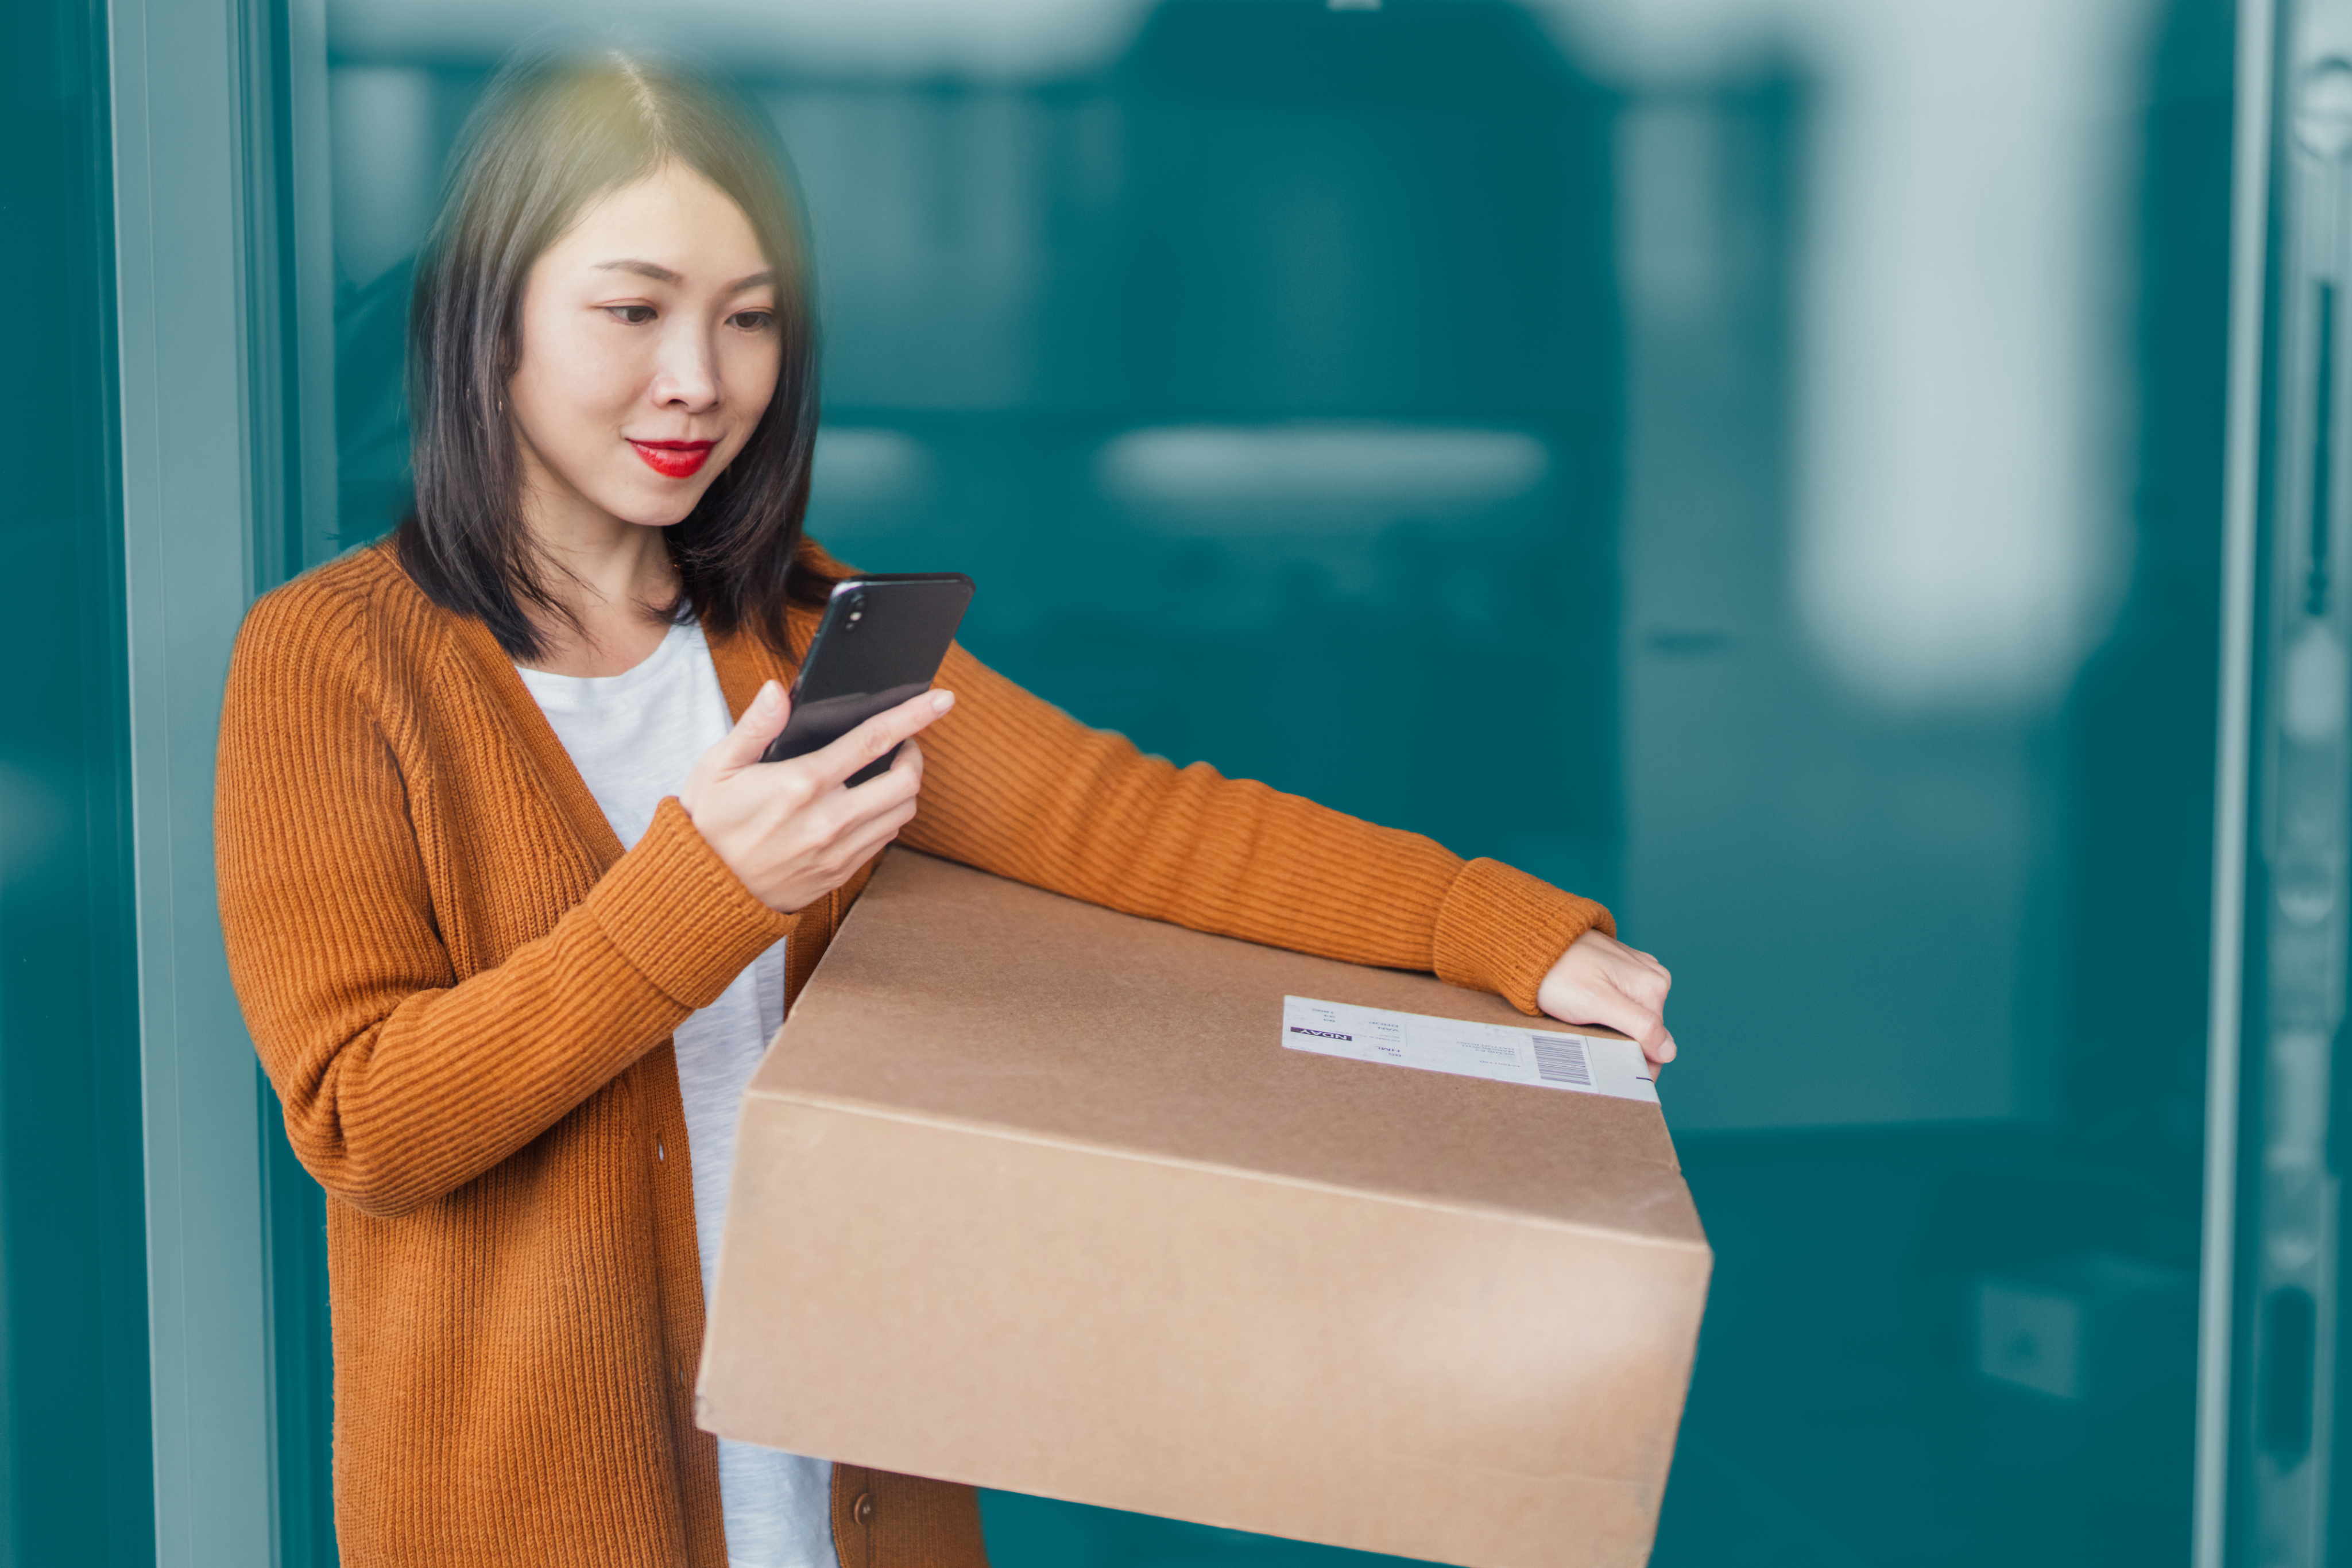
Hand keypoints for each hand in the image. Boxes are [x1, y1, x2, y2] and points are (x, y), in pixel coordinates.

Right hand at [678, 680, 952, 912]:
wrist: (704, 890)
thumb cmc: (709, 822)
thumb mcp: (718, 767)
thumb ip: (754, 726)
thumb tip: (777, 691)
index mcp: (801, 784)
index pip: (873, 741)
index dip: (913, 716)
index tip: (942, 700)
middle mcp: (828, 819)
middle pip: (905, 781)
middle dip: (914, 754)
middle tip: (902, 743)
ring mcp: (838, 850)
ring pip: (902, 813)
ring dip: (906, 787)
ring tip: (887, 771)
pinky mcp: (839, 873)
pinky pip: (884, 840)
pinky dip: (888, 816)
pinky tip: (869, 805)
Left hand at [1536, 930, 1675, 1068]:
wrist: (1531, 942)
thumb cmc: (1558, 973)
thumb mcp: (1597, 1002)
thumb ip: (1638, 1025)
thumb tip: (1669, 1051)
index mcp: (1653, 987)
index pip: (1658, 1043)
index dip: (1638, 1064)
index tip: (1613, 1073)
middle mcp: (1652, 976)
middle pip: (1647, 1031)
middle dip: (1625, 1046)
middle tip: (1593, 1050)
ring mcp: (1636, 972)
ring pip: (1633, 1019)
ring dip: (1615, 1032)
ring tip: (1588, 1030)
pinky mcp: (1620, 971)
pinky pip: (1622, 1003)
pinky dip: (1607, 1015)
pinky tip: (1588, 1015)